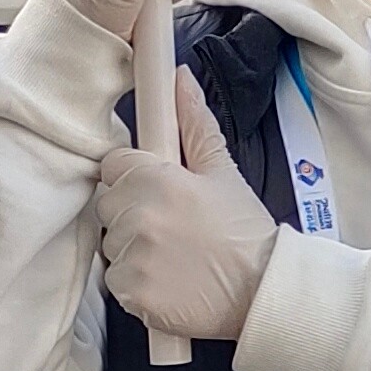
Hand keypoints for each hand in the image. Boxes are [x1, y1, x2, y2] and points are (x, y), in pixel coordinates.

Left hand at [97, 73, 276, 341]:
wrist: (262, 291)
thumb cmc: (245, 231)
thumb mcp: (224, 172)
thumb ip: (195, 124)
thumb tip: (178, 77)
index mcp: (156, 180)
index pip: (113, 166)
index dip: (137, 177)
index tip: (161, 192)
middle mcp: (137, 216)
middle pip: (108, 204)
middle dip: (133, 212)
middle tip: (175, 226)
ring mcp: (131, 257)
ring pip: (111, 243)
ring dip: (134, 248)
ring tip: (175, 256)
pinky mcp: (131, 293)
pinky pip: (116, 280)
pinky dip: (137, 282)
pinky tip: (169, 280)